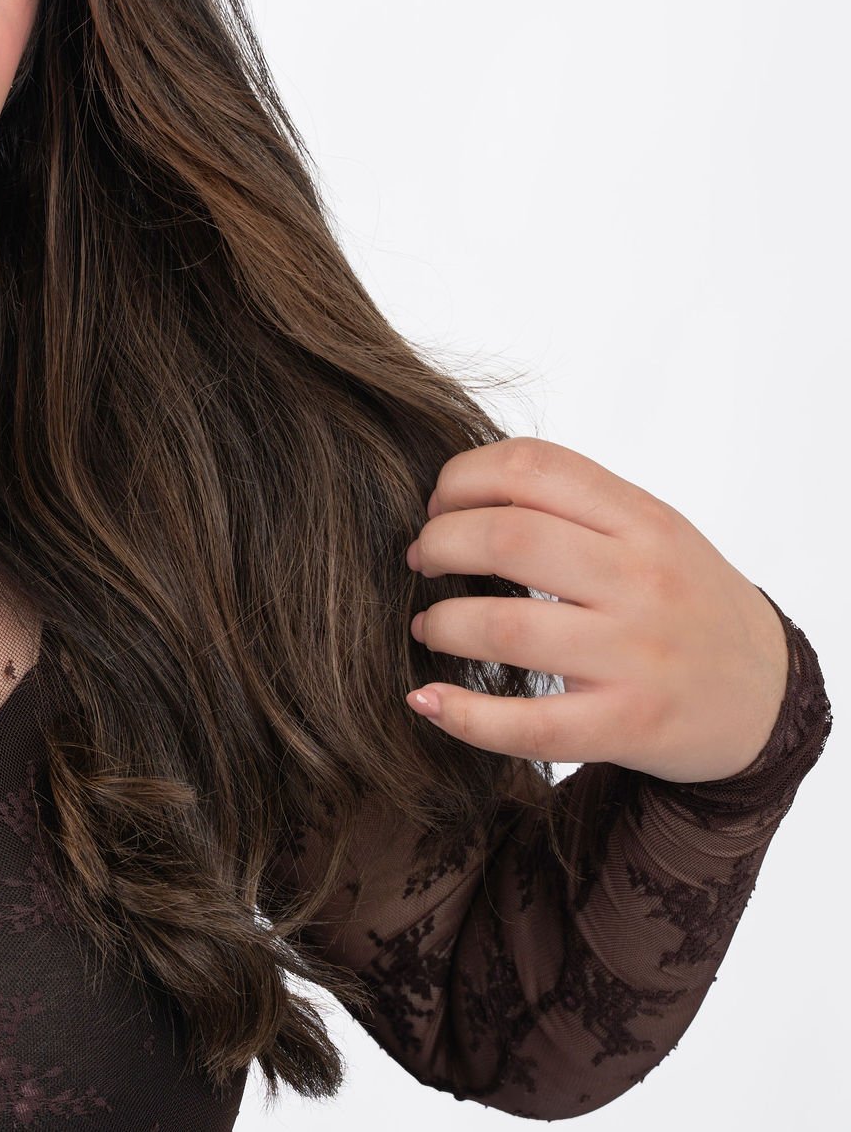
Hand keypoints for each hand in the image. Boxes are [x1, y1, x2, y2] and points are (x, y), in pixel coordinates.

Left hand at [403, 436, 788, 783]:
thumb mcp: (650, 533)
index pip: (531, 467)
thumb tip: (454, 496)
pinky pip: (530, 724)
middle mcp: (643, 581)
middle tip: (422, 561)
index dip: (460, 478)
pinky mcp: (629, 725)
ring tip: (429, 626)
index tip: (437, 504)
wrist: (770, 695)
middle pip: (506, 539)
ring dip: (442, 624)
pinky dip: (464, 714)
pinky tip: (428, 700)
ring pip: (505, 628)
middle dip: (439, 544)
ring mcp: (638, 656)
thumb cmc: (684, 602)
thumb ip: (571, 507)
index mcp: (643, 520)